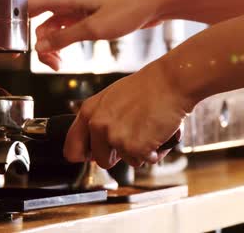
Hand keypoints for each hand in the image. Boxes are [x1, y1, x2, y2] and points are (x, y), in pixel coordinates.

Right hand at [28, 0, 165, 70]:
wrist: (156, 2)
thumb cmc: (129, 7)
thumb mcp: (94, 28)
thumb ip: (64, 37)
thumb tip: (40, 47)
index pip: (30, 6)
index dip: (18, 23)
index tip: (17, 43)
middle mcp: (71, 0)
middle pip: (42, 21)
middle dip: (42, 44)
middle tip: (52, 64)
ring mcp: (81, 8)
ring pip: (56, 27)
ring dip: (54, 45)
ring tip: (60, 64)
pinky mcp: (92, 15)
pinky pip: (71, 29)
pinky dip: (66, 41)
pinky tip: (69, 54)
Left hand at [63, 62, 191, 168]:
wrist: (171, 82)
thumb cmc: (148, 87)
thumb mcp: (112, 98)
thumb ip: (100, 119)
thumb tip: (95, 144)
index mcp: (89, 111)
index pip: (72, 148)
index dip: (86, 155)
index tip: (94, 155)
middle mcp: (98, 125)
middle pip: (101, 160)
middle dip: (119, 155)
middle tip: (134, 136)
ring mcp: (115, 137)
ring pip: (127, 161)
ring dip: (140, 151)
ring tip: (149, 129)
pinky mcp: (134, 147)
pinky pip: (144, 161)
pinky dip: (154, 152)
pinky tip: (158, 133)